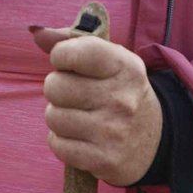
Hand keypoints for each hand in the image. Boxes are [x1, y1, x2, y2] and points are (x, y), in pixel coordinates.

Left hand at [30, 24, 161, 185]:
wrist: (157, 139)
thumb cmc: (120, 91)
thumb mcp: (108, 60)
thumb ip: (70, 41)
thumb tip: (36, 32)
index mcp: (125, 67)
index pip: (71, 52)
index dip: (61, 56)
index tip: (69, 63)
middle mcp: (122, 99)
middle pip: (54, 86)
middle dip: (57, 89)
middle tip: (75, 95)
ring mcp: (113, 132)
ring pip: (53, 117)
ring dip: (59, 117)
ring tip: (78, 117)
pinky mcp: (104, 160)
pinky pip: (57, 145)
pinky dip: (61, 141)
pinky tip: (79, 137)